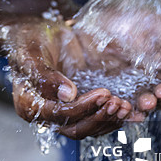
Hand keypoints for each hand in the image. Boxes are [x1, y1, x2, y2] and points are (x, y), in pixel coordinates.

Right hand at [5, 15, 160, 139]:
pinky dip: (116, 114)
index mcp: (30, 106)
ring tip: (127, 104)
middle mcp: (48, 114)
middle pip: (77, 128)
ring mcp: (65, 112)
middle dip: (101, 116)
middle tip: (118, 101)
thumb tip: (67, 94)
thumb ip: (45, 75)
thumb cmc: (28, 39)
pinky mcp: (80, 105)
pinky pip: (100, 116)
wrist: (35, 31)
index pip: (60, 116)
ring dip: (111, 118)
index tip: (102, 93)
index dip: (83, 108)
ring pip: (91, 126)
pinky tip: (132, 106)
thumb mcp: (31, 52)